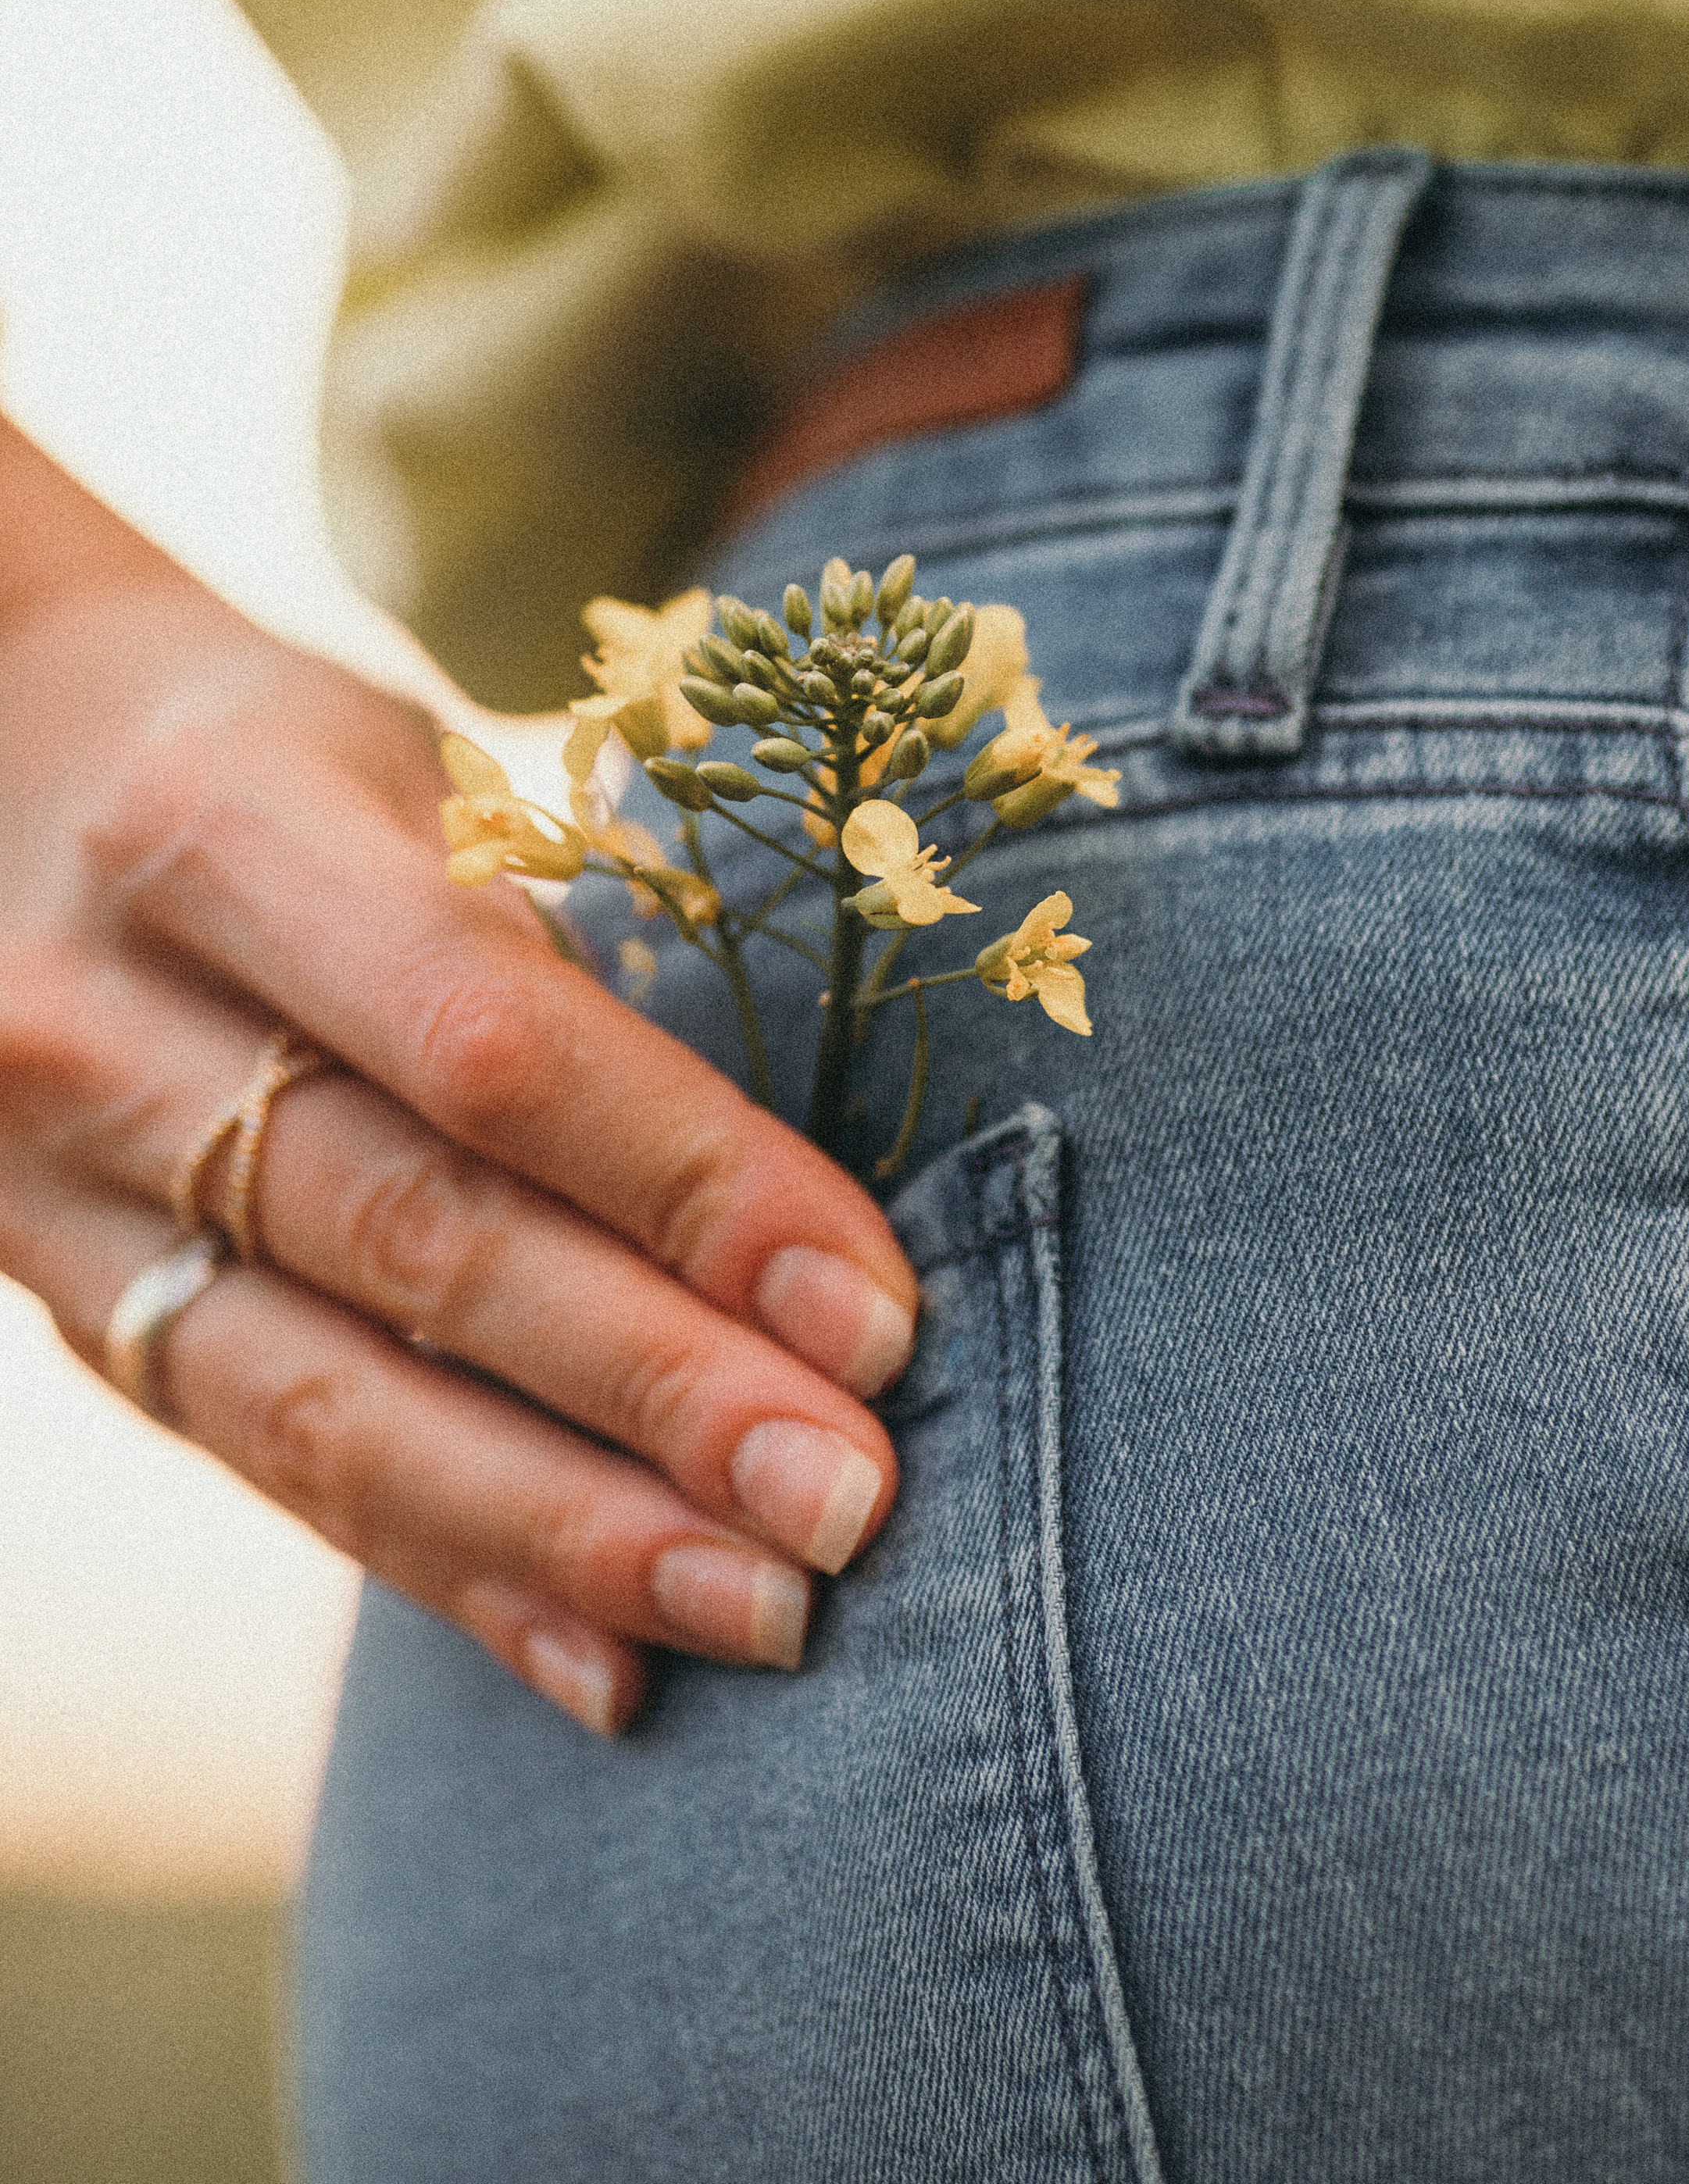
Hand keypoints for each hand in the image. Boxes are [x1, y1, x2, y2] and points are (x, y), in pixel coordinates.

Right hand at [0, 420, 916, 1732]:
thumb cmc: (277, 756)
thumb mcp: (399, 767)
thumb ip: (547, 946)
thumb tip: (779, 1197)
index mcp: (210, 832)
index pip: (484, 1041)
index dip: (687, 1184)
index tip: (874, 1304)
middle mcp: (93, 1023)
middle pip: (411, 1243)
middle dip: (652, 1392)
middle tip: (850, 1501)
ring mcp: (48, 1189)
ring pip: (325, 1403)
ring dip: (565, 1531)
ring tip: (767, 1612)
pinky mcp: (66, 1306)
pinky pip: (269, 1466)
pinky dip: (450, 1571)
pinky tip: (607, 1664)